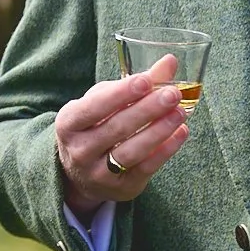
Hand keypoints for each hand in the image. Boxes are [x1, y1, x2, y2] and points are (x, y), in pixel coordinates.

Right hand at [55, 54, 189, 218]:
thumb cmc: (96, 125)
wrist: (81, 173)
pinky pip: (146, 168)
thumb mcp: (104, 102)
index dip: (120, 94)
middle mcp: (79, 150)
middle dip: (147, 110)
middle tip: (172, 94)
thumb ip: (135, 83)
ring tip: (180, 112)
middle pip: (116, 128)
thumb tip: (169, 62)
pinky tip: (181, 132)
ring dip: (159, 130)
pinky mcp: (121, 188)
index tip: (145, 81)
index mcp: (68, 123)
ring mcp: (98, 172)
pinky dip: (166, 150)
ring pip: (132, 151)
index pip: (93, 107)